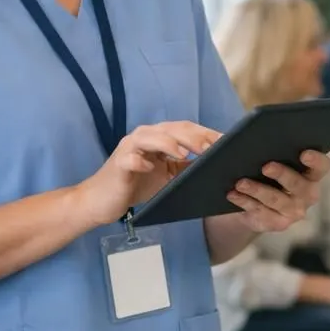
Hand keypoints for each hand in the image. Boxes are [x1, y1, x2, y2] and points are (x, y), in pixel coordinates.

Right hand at [71, 122, 222, 228]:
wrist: (100, 201)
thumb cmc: (136, 186)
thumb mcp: (167, 176)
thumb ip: (186, 167)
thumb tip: (217, 165)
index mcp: (159, 138)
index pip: (186, 129)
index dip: (206, 133)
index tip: (228, 141)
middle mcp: (145, 137)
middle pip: (172, 129)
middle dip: (194, 136)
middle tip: (213, 146)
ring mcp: (130, 148)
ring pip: (151, 137)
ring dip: (170, 143)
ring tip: (186, 154)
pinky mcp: (118, 164)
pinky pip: (130, 159)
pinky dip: (139, 161)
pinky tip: (149, 167)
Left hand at [225, 150, 329, 233]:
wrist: (252, 202)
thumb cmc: (261, 169)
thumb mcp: (262, 155)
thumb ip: (256, 143)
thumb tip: (229, 138)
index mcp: (311, 173)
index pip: (322, 166)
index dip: (316, 160)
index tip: (303, 153)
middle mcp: (308, 193)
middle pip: (299, 185)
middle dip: (283, 174)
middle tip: (266, 166)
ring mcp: (294, 211)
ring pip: (276, 200)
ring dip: (257, 190)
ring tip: (240, 182)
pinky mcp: (277, 223)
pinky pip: (261, 212)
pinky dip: (245, 202)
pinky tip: (233, 194)